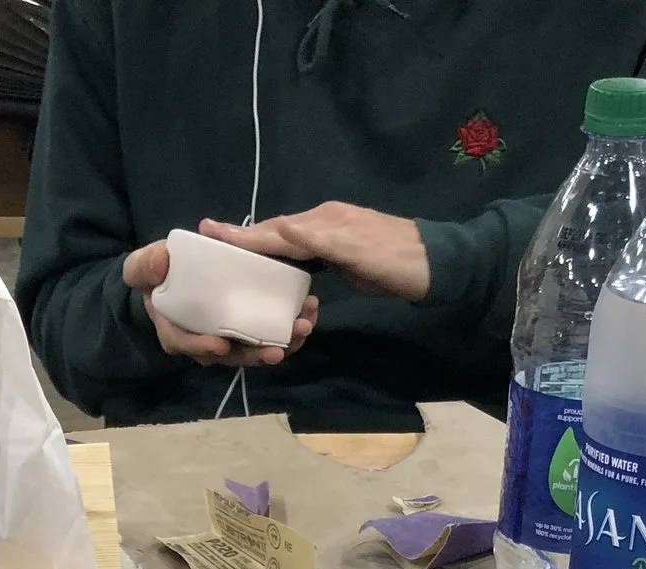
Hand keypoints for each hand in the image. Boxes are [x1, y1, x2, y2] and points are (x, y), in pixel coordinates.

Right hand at [122, 240, 319, 368]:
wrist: (174, 274)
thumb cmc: (157, 272)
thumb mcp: (143, 266)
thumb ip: (147, 265)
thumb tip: (161, 260)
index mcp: (176, 332)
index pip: (187, 344)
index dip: (203, 347)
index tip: (222, 344)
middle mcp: (204, 343)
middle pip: (229, 357)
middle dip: (254, 354)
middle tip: (277, 349)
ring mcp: (228, 339)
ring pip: (253, 351)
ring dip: (280, 345)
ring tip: (302, 330)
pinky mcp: (246, 329)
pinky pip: (268, 337)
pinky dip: (288, 332)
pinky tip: (307, 317)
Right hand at [200, 205, 431, 302]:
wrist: (438, 266)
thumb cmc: (396, 262)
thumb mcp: (355, 251)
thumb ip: (314, 241)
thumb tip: (277, 230)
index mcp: (322, 221)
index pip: (273, 229)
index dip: (240, 235)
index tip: (207, 232)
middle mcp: (324, 223)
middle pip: (276, 233)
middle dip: (244, 240)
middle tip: (210, 244)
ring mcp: (334, 237)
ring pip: (288, 243)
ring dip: (261, 250)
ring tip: (233, 257)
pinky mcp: (343, 253)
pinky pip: (303, 254)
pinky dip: (284, 259)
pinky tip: (277, 268)